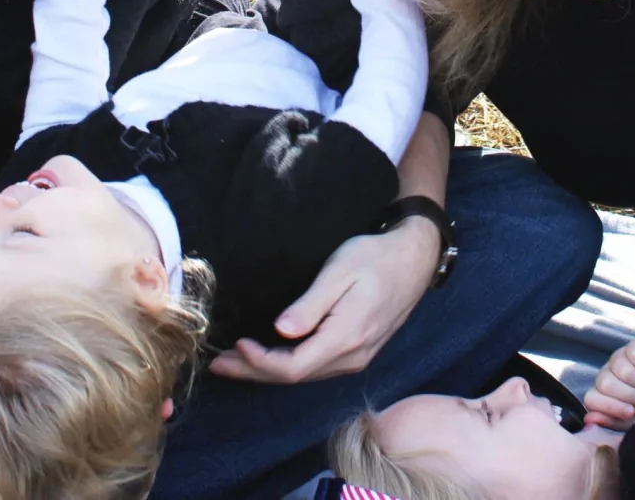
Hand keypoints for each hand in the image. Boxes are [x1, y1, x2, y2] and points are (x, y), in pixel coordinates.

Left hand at [208, 216, 438, 383]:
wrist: (415, 259)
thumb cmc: (375, 257)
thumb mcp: (340, 271)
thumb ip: (311, 305)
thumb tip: (282, 331)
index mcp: (346, 337)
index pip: (293, 368)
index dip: (260, 363)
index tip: (236, 345)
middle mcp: (352, 356)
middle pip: (295, 377)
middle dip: (254, 372)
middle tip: (219, 364)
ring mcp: (357, 357)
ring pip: (305, 375)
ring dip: (268, 371)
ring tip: (235, 361)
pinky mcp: (358, 351)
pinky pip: (317, 367)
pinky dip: (288, 365)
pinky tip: (270, 356)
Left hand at [584, 329, 634, 430]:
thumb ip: (614, 422)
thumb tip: (589, 420)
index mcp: (604, 395)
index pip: (591, 399)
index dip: (610, 407)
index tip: (632, 412)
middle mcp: (608, 374)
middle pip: (604, 384)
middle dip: (631, 397)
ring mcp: (620, 357)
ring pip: (621, 370)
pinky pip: (634, 354)